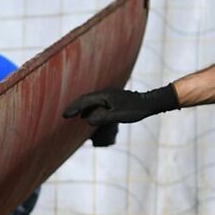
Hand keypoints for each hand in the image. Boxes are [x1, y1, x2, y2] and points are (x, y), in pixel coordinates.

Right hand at [63, 84, 179, 126]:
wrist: (150, 103)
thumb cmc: (135, 109)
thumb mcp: (119, 115)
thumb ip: (103, 118)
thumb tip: (87, 121)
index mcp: (105, 95)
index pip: (85, 101)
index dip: (74, 108)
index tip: (65, 115)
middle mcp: (105, 93)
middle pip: (86, 99)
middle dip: (75, 107)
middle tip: (65, 115)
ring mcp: (109, 96)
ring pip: (91, 100)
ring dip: (81, 107)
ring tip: (73, 115)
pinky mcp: (112, 99)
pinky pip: (96, 103)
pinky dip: (89, 108)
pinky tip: (88, 115)